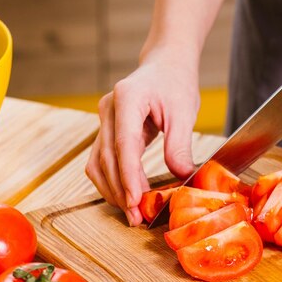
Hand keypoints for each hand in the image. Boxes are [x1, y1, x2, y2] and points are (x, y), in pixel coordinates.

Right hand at [85, 49, 199, 225]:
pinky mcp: (106, 131)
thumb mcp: (184, 111)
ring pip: (97, 163)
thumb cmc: (176, 83)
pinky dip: (111, 181)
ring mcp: (104, 120)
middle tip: (136, 217)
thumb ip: (179, 145)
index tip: (135, 199)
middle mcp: (108, 109)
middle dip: (120, 190)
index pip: (124, 143)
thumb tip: (181, 176)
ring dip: (112, 190)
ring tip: (131, 213)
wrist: (165, 65)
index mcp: (127, 98)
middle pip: (107, 158)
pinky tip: (126, 197)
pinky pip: (102, 161)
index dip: (127, 175)